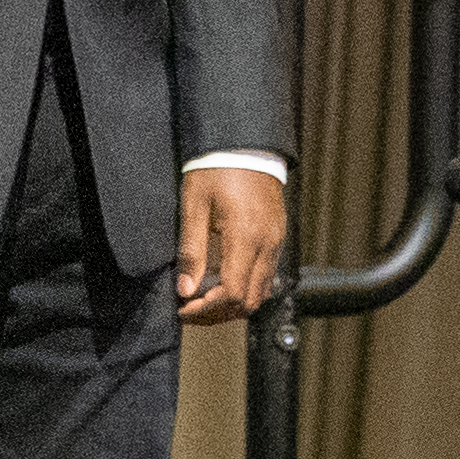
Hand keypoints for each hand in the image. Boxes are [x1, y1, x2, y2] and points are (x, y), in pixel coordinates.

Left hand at [171, 168, 290, 324]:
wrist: (247, 144)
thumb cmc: (216, 169)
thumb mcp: (194, 205)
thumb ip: (191, 249)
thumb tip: (185, 290)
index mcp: (246, 237)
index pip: (232, 293)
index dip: (205, 309)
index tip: (182, 309)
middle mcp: (267, 244)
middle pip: (248, 301)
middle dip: (218, 313)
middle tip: (189, 310)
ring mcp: (276, 242)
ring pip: (261, 293)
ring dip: (232, 305)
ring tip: (203, 301)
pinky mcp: (277, 237)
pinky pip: (266, 277)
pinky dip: (245, 289)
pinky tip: (221, 283)